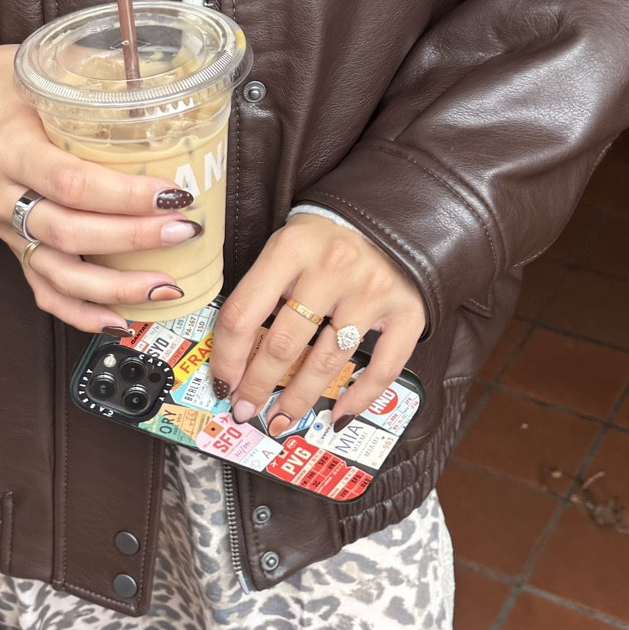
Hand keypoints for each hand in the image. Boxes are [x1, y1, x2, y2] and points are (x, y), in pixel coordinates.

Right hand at [0, 44, 198, 331]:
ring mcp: (4, 229)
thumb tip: (165, 79)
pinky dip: (80, 312)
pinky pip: (43, 291)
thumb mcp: (41, 69)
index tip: (173, 193)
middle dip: (134, 239)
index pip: (72, 182)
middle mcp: (2, 195)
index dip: (125, 195)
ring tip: (166, 288)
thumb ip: (97, 75)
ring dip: (115, 287)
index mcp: (9, 147)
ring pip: (58, 273)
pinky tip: (119, 320)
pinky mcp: (11, 248)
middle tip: (186, 231)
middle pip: (70, 232)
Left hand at [209, 214, 425, 433]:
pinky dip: (360, 397)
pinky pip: (383, 367)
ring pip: (327, 362)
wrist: (394, 210)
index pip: (243, 314)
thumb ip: (265, 287)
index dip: (226, 357)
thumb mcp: (288, 243)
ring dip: (299, 399)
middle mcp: (331, 270)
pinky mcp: (407, 311)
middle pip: (284, 344)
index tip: (221, 383)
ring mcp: (371, 292)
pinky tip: (338, 415)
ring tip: (282, 419)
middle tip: (246, 409)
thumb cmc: (330, 235)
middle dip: (258, 385)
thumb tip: (237, 353)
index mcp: (291, 249)